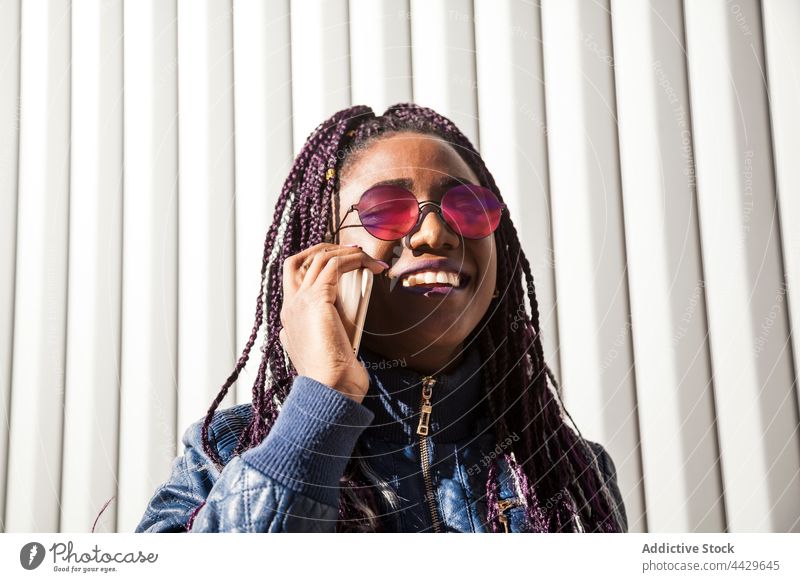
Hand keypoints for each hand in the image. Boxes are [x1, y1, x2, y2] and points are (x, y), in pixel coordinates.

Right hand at [279, 243, 387, 403]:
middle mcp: (289, 307)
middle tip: (350, 251)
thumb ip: (330, 331)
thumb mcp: (330, 348)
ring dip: (345, 252)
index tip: (343, 262)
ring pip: (317, 258)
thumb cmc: (336, 376)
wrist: (330, 389)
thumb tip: (343, 316)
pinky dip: (352, 259)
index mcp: (290, 320)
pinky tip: (369, 264)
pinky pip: (332, 265)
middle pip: (297, 261)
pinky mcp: (315, 300)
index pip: (294, 279)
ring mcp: (299, 302)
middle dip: (323, 249)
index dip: (316, 265)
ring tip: (367, 257)